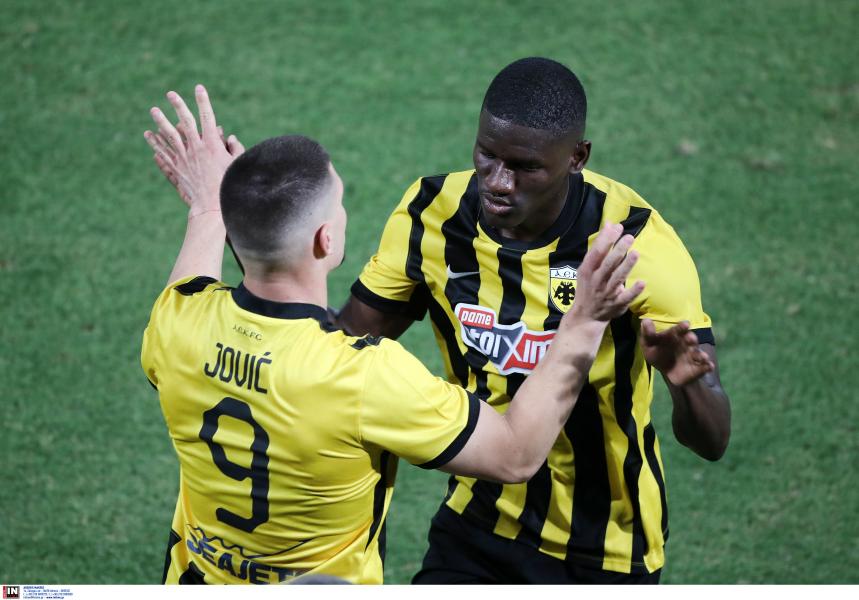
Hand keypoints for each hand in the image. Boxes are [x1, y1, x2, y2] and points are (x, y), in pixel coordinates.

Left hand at [144, 84, 244, 216]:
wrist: (212, 206)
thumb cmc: (230, 187)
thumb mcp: (237, 166)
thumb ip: (236, 149)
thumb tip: (230, 137)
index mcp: (212, 144)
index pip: (207, 116)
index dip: (203, 101)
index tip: (199, 88)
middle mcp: (196, 148)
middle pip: (184, 121)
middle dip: (178, 105)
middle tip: (170, 93)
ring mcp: (184, 158)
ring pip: (169, 135)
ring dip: (160, 121)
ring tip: (153, 110)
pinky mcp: (177, 169)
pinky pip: (163, 153)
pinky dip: (156, 143)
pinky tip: (149, 136)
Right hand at [568, 222, 645, 323]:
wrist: (586, 315)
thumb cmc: (589, 286)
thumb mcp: (588, 266)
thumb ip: (600, 246)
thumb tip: (610, 224)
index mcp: (588, 270)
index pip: (596, 252)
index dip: (606, 239)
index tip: (618, 227)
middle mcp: (596, 280)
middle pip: (607, 264)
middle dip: (618, 250)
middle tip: (630, 237)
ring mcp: (606, 293)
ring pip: (617, 278)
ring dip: (626, 267)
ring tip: (636, 254)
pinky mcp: (616, 304)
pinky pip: (625, 298)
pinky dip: (633, 291)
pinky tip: (642, 283)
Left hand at [640, 319, 714, 385]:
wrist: (668, 371)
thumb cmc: (658, 354)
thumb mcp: (649, 345)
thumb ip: (648, 334)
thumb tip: (645, 320)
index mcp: (675, 336)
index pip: (679, 330)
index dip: (682, 327)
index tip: (685, 324)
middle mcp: (687, 344)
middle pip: (691, 340)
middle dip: (692, 339)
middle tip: (691, 338)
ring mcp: (694, 356)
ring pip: (699, 353)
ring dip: (701, 355)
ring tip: (703, 357)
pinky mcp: (699, 368)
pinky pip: (705, 367)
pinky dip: (707, 366)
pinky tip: (709, 367)